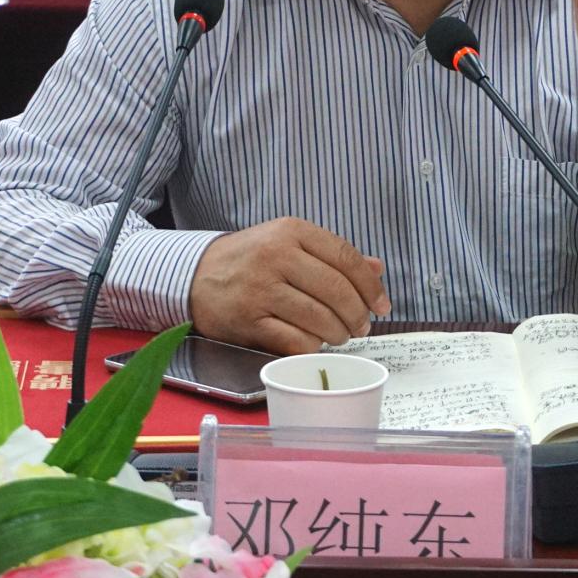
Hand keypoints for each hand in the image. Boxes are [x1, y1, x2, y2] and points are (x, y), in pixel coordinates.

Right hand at [189, 216, 389, 353]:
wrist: (195, 275)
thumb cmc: (250, 259)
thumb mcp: (289, 243)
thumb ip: (332, 255)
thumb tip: (376, 269)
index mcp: (291, 231)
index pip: (346, 258)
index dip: (371, 286)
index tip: (382, 305)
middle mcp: (276, 256)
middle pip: (337, 290)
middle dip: (357, 314)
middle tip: (362, 326)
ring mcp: (261, 289)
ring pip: (319, 318)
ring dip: (338, 333)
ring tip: (340, 335)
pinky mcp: (248, 320)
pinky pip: (295, 341)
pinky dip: (312, 346)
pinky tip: (314, 343)